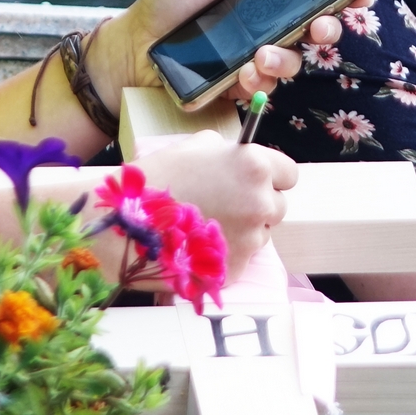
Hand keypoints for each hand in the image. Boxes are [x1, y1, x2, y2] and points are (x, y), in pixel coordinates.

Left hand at [96, 0, 370, 106]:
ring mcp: (256, 59)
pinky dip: (257, 81)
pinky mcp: (240, 87)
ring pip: (295, 63)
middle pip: (318, 30)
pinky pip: (265, 89)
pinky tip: (242, 73)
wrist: (134, 45)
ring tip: (263, 55)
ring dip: (286, 59)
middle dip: (329, 29)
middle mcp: (269, 25)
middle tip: (323, 28)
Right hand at [133, 131, 296, 280]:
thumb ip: (228, 151)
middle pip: (278, 206)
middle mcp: (261, 202)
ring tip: (204, 224)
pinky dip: (225, 253)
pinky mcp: (237, 268)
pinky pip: (241, 258)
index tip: (257, 181)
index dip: (272, 177)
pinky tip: (197, 244)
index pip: (289, 173)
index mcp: (255, 166)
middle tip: (226, 204)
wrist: (126, 222)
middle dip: (257, 205)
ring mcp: (251, 238)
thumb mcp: (196, 147)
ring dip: (243, 230)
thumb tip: (241, 157)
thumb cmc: (157, 178)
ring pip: (261, 233)